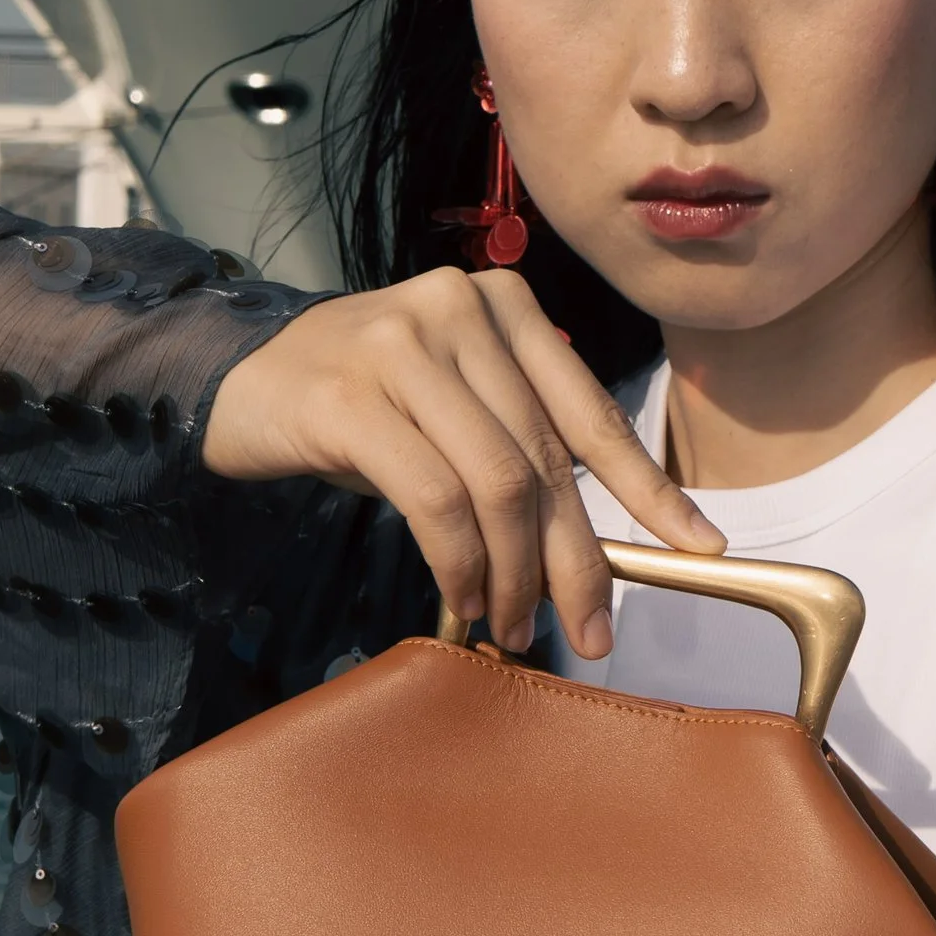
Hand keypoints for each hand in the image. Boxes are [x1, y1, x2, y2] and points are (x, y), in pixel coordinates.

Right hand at [201, 265, 723, 659]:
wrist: (236, 378)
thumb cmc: (361, 405)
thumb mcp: (452, 407)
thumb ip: (518, 448)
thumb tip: (593, 556)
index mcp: (504, 304)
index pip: (590, 409)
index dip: (649, 488)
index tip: (699, 547)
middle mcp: (460, 308)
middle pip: (547, 458)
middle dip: (578, 559)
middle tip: (592, 631)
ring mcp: (404, 345)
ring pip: (498, 482)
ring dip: (515, 573)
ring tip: (514, 625)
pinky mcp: (351, 395)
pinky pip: (433, 498)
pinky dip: (459, 563)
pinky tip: (463, 598)